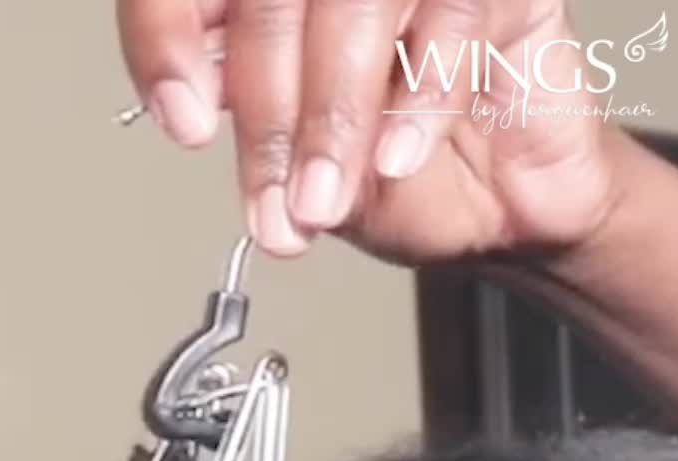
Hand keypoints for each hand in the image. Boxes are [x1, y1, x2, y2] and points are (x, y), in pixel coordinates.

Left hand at [115, 1, 621, 261]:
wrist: (507, 222)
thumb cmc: (407, 186)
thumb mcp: (309, 180)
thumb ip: (258, 138)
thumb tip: (202, 109)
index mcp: (268, 5)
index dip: (170, 39)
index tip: (186, 122)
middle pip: (272, 1)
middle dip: (269, 115)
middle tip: (279, 203)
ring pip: (356, 1)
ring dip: (335, 112)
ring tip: (329, 197)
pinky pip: (451, 16)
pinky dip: (419, 98)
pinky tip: (397, 159)